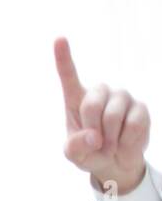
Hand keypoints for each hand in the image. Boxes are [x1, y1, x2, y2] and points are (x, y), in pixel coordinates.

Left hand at [55, 38, 150, 195]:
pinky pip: (133, 124)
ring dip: (110, 138)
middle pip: (91, 104)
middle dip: (91, 128)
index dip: (63, 57)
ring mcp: (122, 97)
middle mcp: (100, 92)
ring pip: (113, 115)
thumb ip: (74, 147)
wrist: (115, 162)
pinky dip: (126, 140)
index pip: (68, 75)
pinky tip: (124, 142)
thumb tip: (93, 137)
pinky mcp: (140, 107)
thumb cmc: (89, 152)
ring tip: (110, 144)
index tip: (59, 39)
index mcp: (77, 98)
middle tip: (96, 142)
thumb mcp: (74, 154)